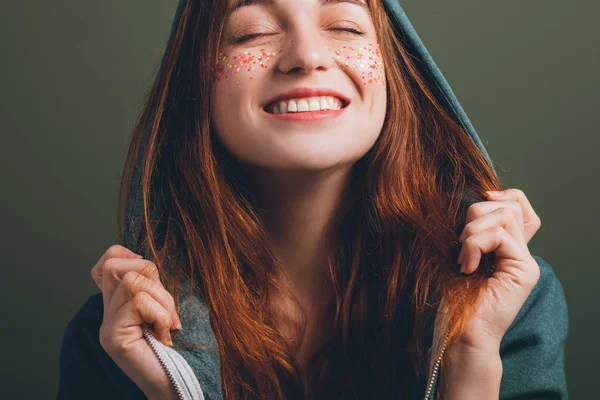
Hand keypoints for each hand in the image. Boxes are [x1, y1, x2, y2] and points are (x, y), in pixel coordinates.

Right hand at [91, 244, 181, 398]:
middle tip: (163, 305)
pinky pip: (138, 302)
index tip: (154, 278)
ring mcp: (107, 325)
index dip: (131, 257)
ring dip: (161, 299)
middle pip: (116, 264)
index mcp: (120, 303)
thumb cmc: (183, 346)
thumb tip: (149, 262)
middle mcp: (108, 313)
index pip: (109, 260)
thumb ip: (156, 286)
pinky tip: (164, 333)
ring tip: (167, 323)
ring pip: (131, 281)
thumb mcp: (169, 306)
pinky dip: (160, 314)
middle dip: (150, 275)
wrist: (177, 385)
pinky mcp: (112, 336)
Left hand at [455, 188, 541, 351]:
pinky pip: (498, 235)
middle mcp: (522, 252)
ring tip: (463, 258)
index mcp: (508, 248)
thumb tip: (471, 201)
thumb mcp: (459, 254)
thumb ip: (470, 231)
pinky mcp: (524, 270)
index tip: (478, 202)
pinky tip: (467, 267)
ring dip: (472, 232)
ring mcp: (526, 261)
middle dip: (475, 216)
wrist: (462, 334)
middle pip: (508, 205)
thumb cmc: (455, 298)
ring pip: (504, 215)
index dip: (501, 195)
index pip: (518, 205)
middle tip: (460, 246)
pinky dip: (474, 245)